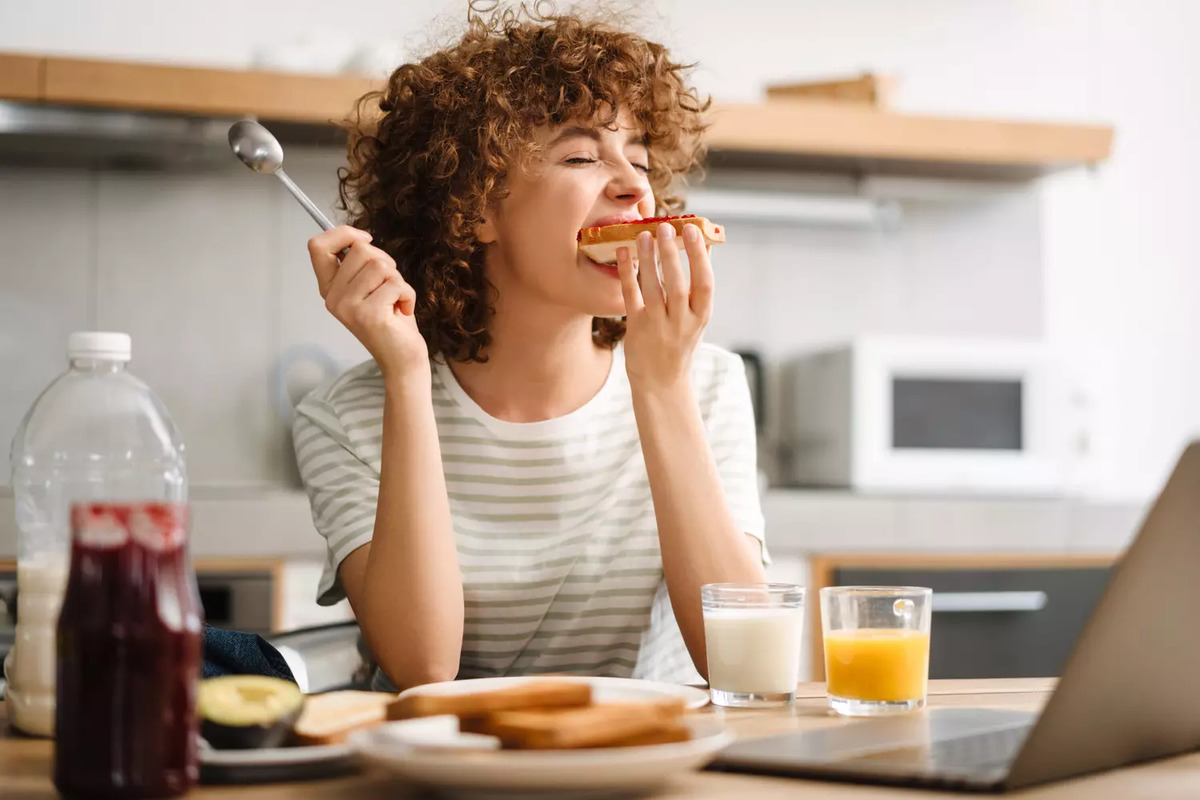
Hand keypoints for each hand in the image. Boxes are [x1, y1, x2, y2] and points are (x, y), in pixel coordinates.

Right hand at [308, 226, 428, 380]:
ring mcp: (348, 307)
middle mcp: (333, 297)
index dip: (344, 233)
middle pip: (360, 249)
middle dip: (386, 261)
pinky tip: (402, 311)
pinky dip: (408, 294)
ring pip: (380, 265)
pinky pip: (395, 283)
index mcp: (329, 287)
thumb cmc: (391, 319)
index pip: (318, 246)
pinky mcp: (368, 315)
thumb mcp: (370, 285)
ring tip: (395, 300)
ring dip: (398, 280)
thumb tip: (359, 237)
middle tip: (390, 285)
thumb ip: (360, 264)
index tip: (366, 238)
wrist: (402, 357)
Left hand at [616, 221, 713, 391]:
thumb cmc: (680, 340)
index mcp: (701, 316)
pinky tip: (622, 253)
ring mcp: (658, 326)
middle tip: (664, 227)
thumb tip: (707, 243)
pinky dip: (626, 274)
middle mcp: (682, 322)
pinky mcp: (636, 328)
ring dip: (648, 260)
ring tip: (644, 235)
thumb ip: (700, 282)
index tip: (693, 230)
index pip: (705, 283)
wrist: (662, 381)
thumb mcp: (697, 315)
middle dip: (671, 255)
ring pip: (653, 289)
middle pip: (677, 285)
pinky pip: (630, 297)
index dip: (700, 256)